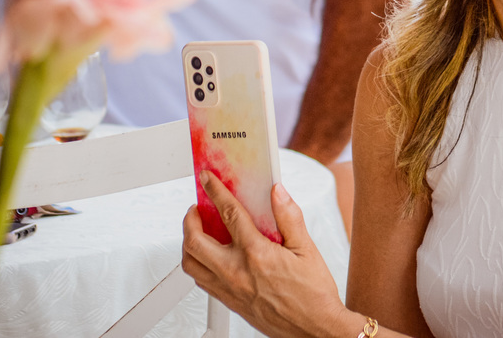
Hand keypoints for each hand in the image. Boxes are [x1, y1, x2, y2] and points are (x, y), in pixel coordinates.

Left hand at [181, 172, 357, 337]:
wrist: (314, 329)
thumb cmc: (313, 294)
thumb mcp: (307, 249)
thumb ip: (289, 217)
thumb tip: (278, 193)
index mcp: (256, 254)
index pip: (229, 214)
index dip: (215, 192)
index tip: (208, 180)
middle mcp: (237, 272)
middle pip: (195, 241)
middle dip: (190, 219)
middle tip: (197, 207)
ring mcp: (229, 289)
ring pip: (191, 263)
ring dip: (188, 243)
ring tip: (197, 230)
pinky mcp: (229, 302)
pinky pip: (201, 280)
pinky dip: (197, 263)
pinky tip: (209, 256)